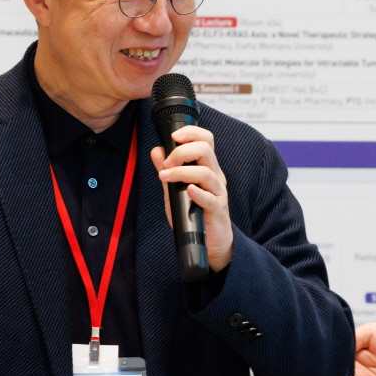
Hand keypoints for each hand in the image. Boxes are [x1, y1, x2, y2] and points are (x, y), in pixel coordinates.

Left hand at [151, 125, 232, 271]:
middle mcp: (215, 176)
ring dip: (182, 172)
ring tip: (166, 177)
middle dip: (182, 151)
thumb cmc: (194, 215)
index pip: (205, 140)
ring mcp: (218, 193)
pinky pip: (210, 198)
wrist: (211, 243)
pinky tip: (188, 191)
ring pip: (206, 172)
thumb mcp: (175, 190)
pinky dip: (198, 192)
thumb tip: (156, 151)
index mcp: (207, 168)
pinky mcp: (218, 209)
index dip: (191, 132)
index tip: (173, 136)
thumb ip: (167, 171)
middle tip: (167, 164)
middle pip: (206, 150)